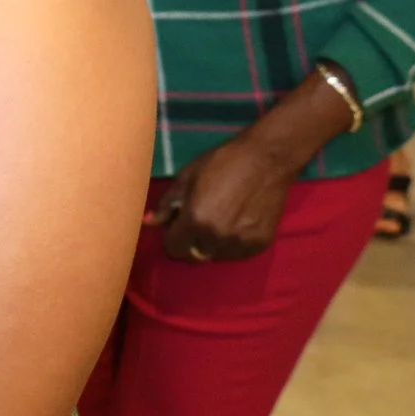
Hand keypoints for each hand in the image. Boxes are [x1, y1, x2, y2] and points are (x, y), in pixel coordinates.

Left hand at [148, 71, 352, 261]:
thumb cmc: (222, 162)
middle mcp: (217, 238)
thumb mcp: (186, 178)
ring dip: (212, 244)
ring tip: (220, 218)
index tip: (178, 224)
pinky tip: (237, 222)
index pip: (174, 248)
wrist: (267, 159)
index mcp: (196, 221)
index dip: (172, 237)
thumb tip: (147, 222)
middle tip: (198, 221)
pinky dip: (232, 243)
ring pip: (216, 256)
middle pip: (194, 256)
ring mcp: (241, 244)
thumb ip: (166, 204)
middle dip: (191, 242)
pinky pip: (238, 253)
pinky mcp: (260, 245)